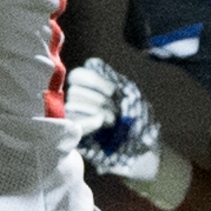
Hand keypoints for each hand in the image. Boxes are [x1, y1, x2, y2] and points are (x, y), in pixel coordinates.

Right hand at [65, 58, 166, 180]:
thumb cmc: (131, 118)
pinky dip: (86, 122)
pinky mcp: (72, 134)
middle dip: (98, 100)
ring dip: (95, 110)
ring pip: (73, 105)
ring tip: (111, 120)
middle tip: (114, 110)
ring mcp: (70, 117)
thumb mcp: (124, 96)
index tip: (113, 92)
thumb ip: (107, 80)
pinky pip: (73, 124)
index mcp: (85, 87)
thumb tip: (92, 64)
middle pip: (75, 91)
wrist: (139, 147)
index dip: (94, 81)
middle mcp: (73, 100)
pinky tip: (100, 122)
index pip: (77, 76)